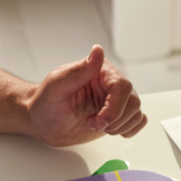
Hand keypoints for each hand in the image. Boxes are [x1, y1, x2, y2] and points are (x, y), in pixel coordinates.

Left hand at [27, 45, 146, 146]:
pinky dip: (127, 129)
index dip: (114, 108)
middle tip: (92, 123)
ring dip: (119, 126)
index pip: (122, 86)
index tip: (97, 121)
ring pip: (136, 113)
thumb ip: (79, 70)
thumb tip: (97, 51)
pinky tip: (108, 129)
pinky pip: (138, 121)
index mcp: (100, 71)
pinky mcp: (117, 116)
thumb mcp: (56, 86)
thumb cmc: (45, 103)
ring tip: (96, 125)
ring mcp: (115, 101)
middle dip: (115, 120)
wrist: (42, 122)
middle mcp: (110, 84)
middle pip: (133, 102)